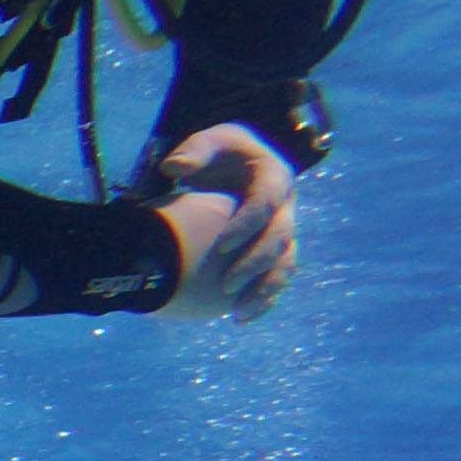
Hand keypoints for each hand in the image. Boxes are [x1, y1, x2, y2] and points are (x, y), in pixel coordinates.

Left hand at [147, 125, 299, 320]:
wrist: (237, 162)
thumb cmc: (219, 153)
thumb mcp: (210, 142)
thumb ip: (194, 150)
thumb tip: (173, 167)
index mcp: (275, 178)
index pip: (266, 204)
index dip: (247, 227)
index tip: (221, 248)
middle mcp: (286, 207)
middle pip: (280, 240)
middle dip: (255, 265)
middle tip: (226, 286)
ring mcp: (284, 230)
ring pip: (285, 264)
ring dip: (265, 291)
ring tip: (239, 314)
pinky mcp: (277, 250)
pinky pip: (276, 277)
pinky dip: (263, 299)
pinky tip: (239, 318)